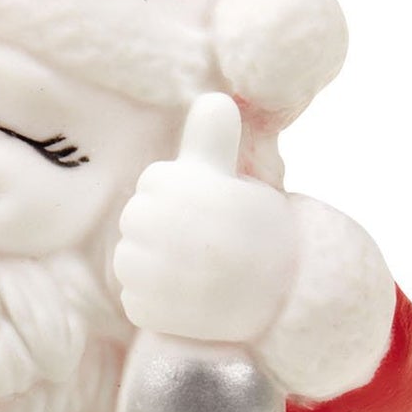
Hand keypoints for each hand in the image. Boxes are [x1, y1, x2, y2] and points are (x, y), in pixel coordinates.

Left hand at [113, 92, 297, 343]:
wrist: (284, 291)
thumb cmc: (255, 229)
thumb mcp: (234, 178)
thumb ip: (212, 139)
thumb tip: (214, 99)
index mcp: (178, 184)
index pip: (151, 184)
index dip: (179, 198)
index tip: (208, 211)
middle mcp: (161, 225)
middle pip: (133, 222)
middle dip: (162, 232)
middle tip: (200, 244)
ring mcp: (153, 272)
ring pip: (127, 264)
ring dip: (154, 270)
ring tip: (194, 272)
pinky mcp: (149, 311)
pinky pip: (134, 303)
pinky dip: (156, 306)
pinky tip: (189, 300)